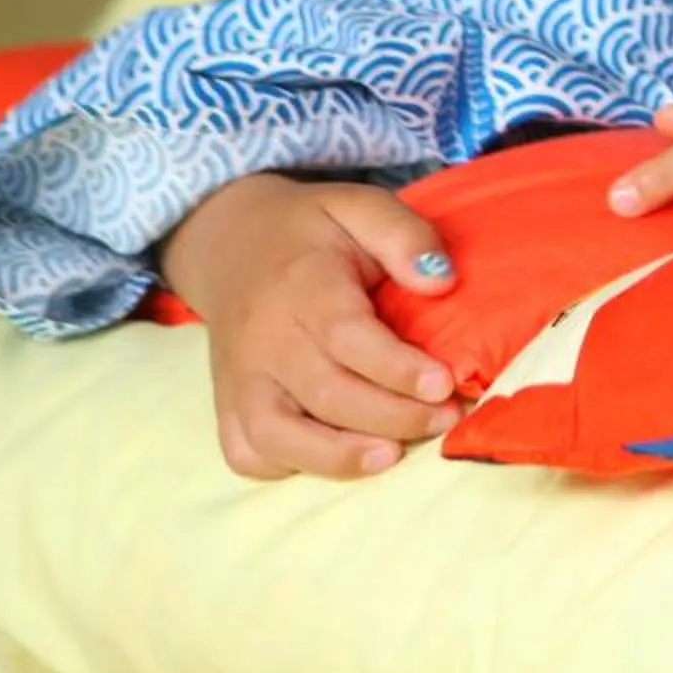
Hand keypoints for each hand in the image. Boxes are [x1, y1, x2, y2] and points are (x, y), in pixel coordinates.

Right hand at [156, 173, 462, 480]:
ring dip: (338, 457)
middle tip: (445, 419)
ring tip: (394, 457)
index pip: (346, 336)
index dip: (396, 367)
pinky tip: (337, 458)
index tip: (444, 384)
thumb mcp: (360, 205)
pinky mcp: (227, 404)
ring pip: (276, 436)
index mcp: (300, 283)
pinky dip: (286, 467)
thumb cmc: (311, 229)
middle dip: (392, 416)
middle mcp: (263, 338)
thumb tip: (442, 280)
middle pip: (324, 394)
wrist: (230, 244)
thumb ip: (404, 235)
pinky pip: (245, 453)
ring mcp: (240, 378)